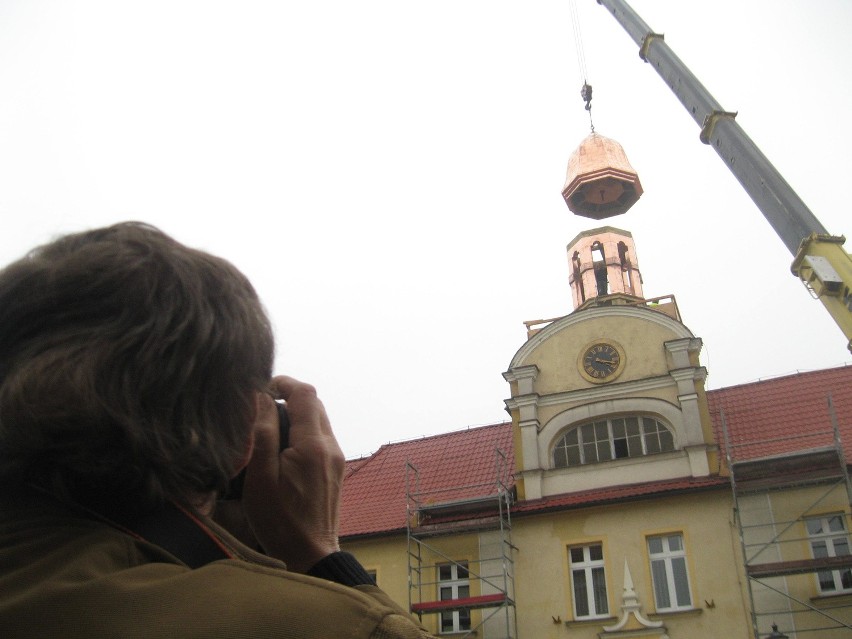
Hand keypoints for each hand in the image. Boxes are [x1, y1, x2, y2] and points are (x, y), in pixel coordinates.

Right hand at [240, 376, 344, 572]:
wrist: (310, 554)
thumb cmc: (280, 520)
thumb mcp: (260, 477)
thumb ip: (263, 433)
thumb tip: (262, 398)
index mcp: (313, 445)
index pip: (306, 394)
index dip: (284, 382)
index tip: (262, 388)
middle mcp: (330, 446)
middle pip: (314, 403)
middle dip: (289, 396)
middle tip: (261, 407)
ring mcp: (336, 458)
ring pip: (319, 418)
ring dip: (296, 414)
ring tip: (268, 428)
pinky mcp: (335, 468)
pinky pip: (321, 436)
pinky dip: (302, 431)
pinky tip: (282, 448)